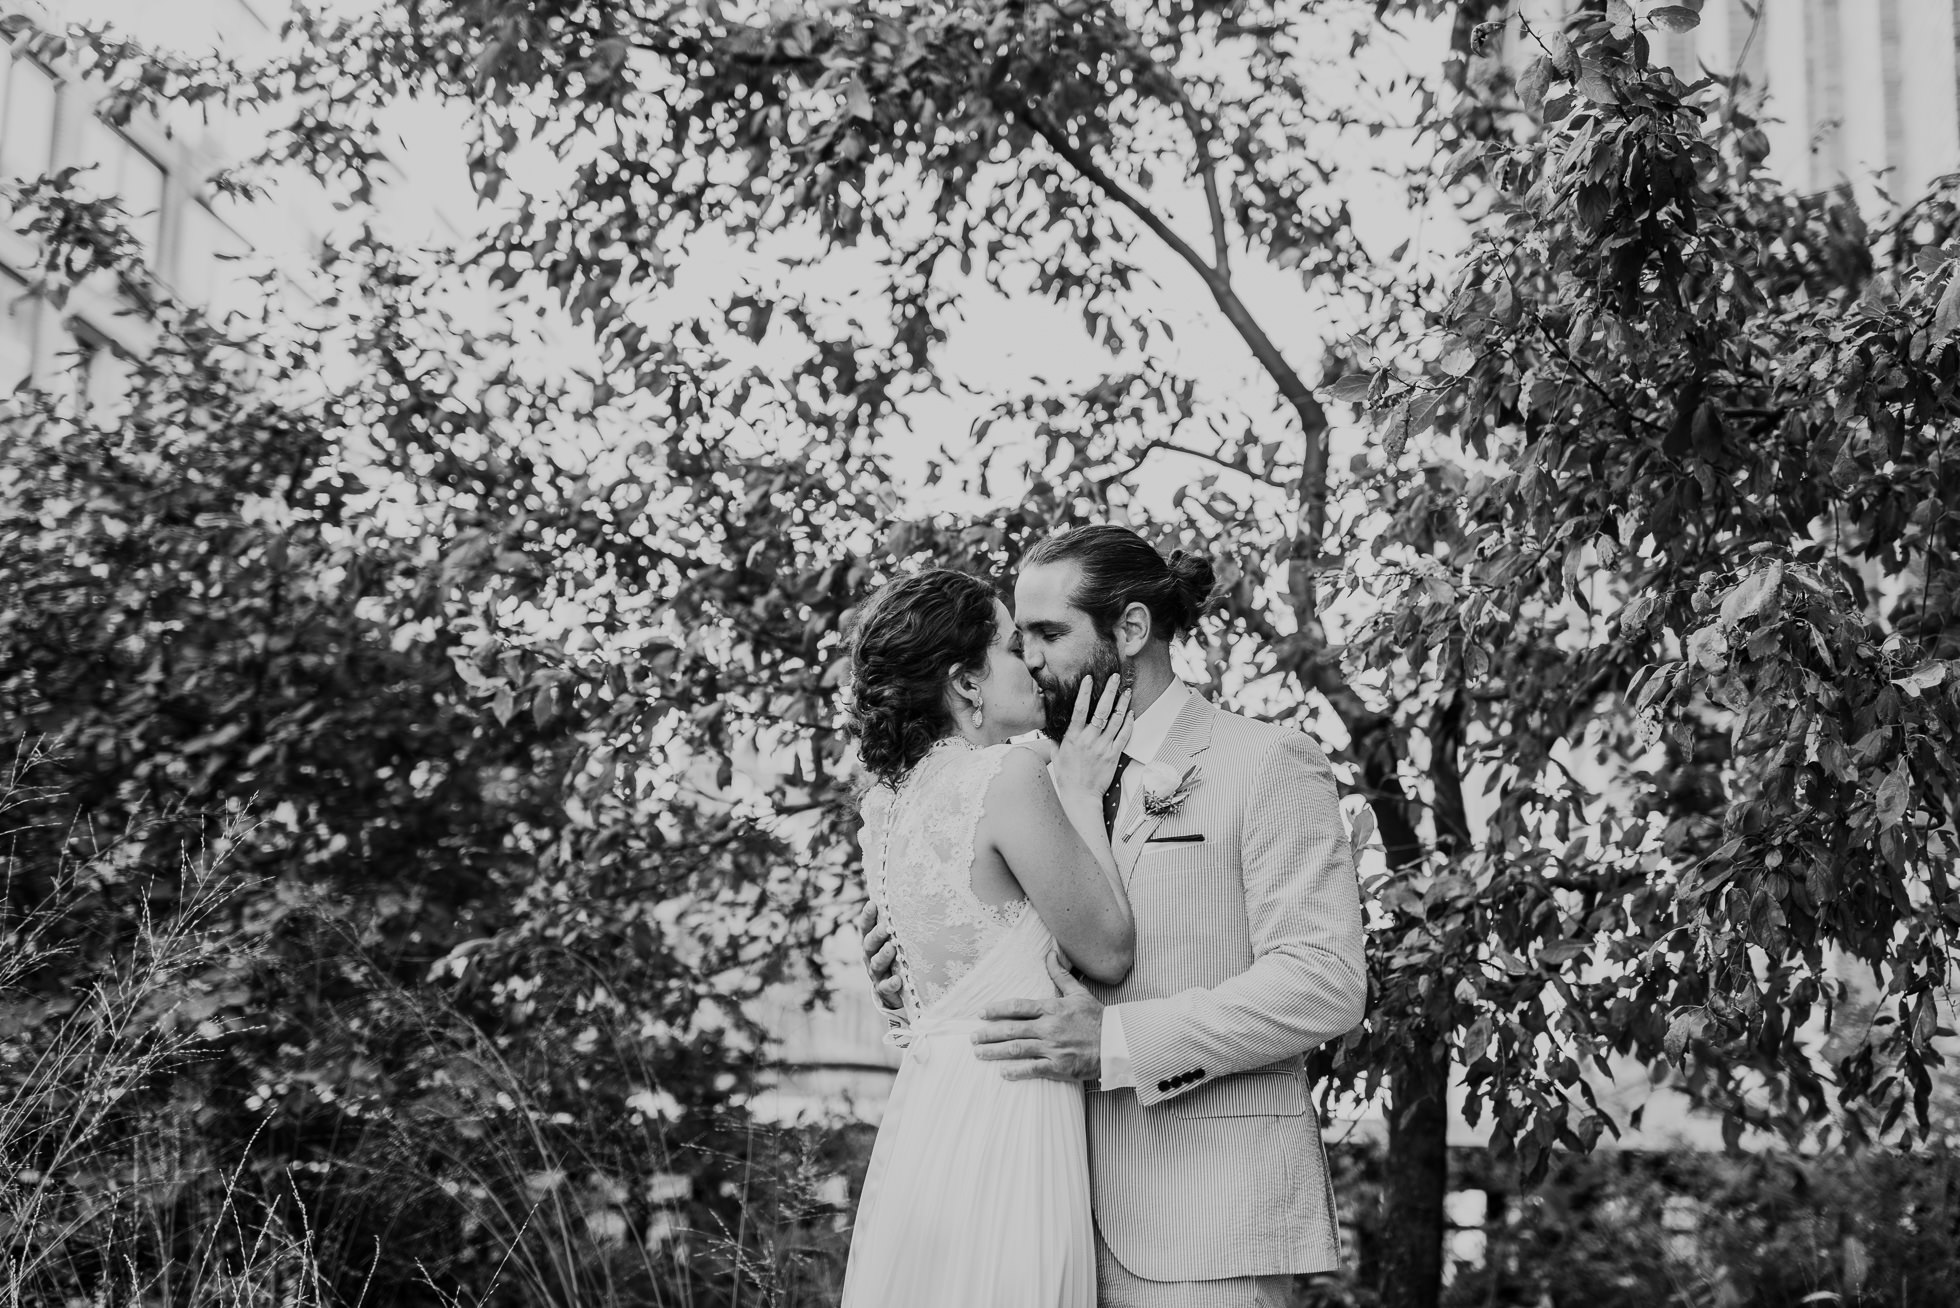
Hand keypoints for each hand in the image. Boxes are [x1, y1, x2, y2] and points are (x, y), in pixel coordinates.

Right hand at [858, 901, 904, 1012]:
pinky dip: (891, 984)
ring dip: (883, 956)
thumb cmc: (897, 956)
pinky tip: (898, 980)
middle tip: (886, 927)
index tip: (873, 904)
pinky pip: (885, 987)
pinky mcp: (883, 989)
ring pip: (876, 964)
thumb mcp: (894, 939)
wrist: (894, 989)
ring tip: (891, 948)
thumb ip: (897, 923)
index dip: (868, 916)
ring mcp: (876, 973)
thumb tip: (912, 896)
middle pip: (870, 944)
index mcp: (871, 941)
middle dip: (877, 935)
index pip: (866, 927)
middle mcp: (870, 956)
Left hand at [971, 952, 1103, 1081]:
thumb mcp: (1078, 992)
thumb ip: (1060, 974)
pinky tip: (1003, 1072)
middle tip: (972, 1037)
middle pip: (1012, 1030)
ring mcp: (1053, 1048)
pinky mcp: (1059, 1066)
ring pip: (1017, 1049)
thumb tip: (1050, 952)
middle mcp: (1049, 1028)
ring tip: (979, 1053)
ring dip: (995, 1051)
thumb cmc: (1097, 1017)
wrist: (1116, 1042)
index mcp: (1052, 1008)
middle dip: (989, 1033)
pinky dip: (1016, 1071)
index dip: (997, 1010)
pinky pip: (1032, 1069)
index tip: (982, 1013)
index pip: (1018, 1007)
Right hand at [1051, 675, 1132, 808]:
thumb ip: (1055, 739)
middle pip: (1102, 710)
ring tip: (1127, 691)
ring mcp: (1103, 747)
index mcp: (1073, 737)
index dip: (1085, 692)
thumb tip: (1051, 727)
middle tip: (1116, 677)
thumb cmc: (1066, 776)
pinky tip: (1131, 713)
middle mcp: (1089, 739)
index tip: (1090, 678)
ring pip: (1116, 720)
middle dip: (1110, 691)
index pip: (1079, 709)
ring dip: (1123, 703)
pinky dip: (1129, 723)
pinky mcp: (1114, 755)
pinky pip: (1124, 736)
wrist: (1080, 796)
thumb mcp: (1055, 755)